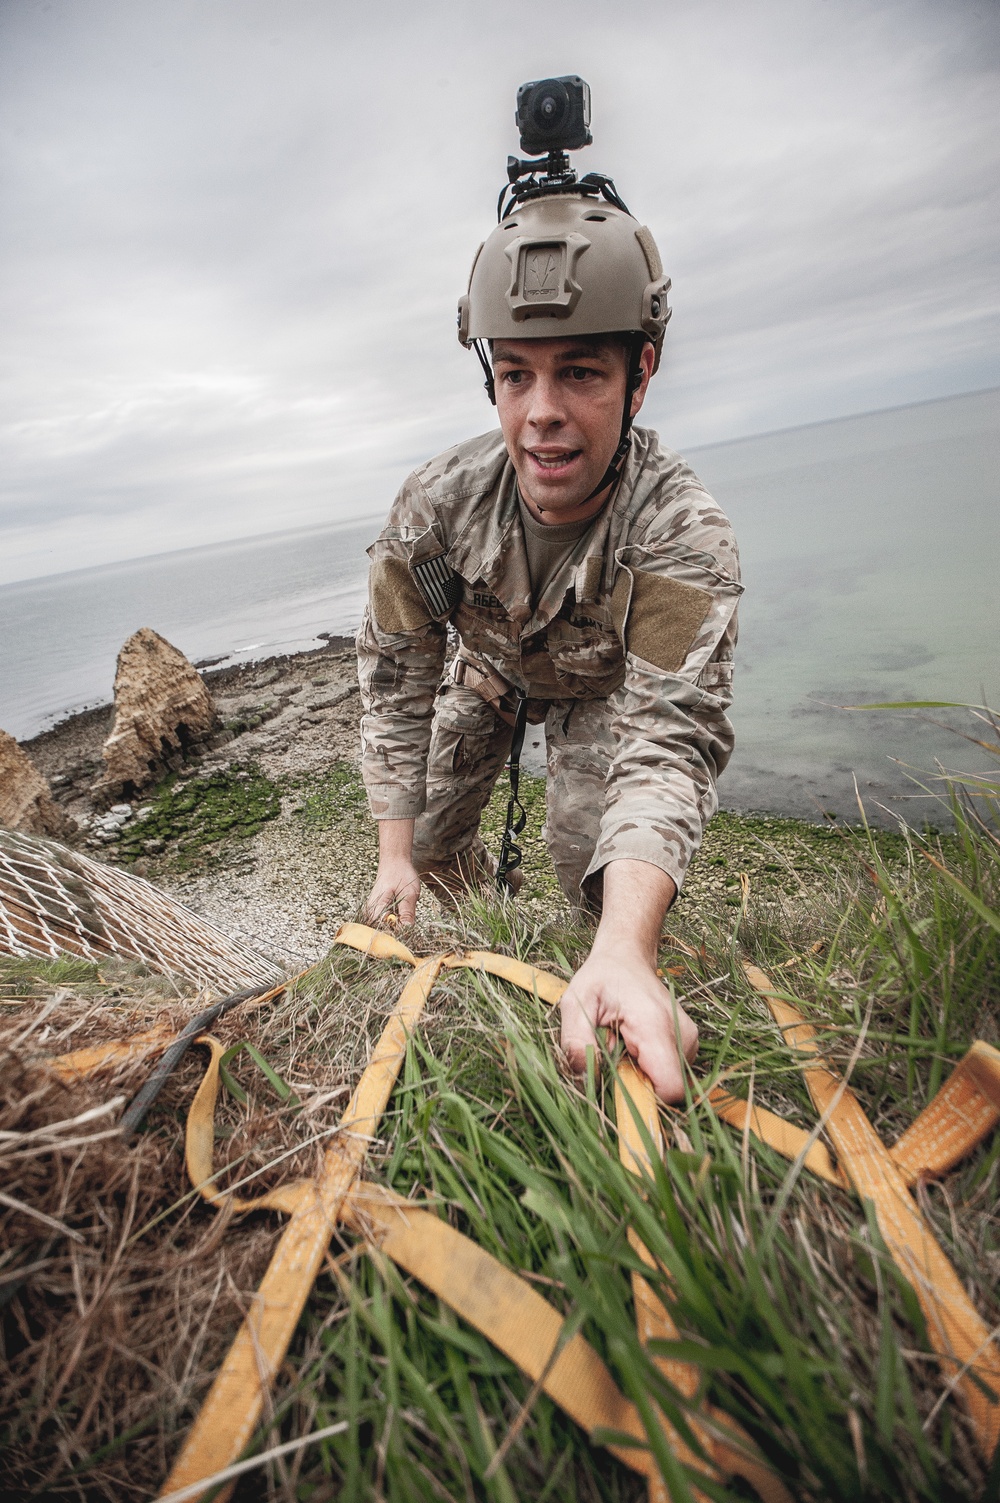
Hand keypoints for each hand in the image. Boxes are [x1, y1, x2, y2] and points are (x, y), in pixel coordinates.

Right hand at [364, 818, 419, 924]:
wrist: (394, 862)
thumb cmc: (402, 874)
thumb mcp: (409, 892)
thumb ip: (407, 911)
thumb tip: (408, 929)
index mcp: (377, 906)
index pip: (382, 930)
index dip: (395, 935)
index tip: (408, 933)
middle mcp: (371, 910)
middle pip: (382, 931)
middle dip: (396, 932)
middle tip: (408, 924)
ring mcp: (373, 911)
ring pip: (384, 927)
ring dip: (396, 927)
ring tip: (405, 917)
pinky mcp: (376, 911)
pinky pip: (385, 922)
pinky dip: (395, 922)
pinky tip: (401, 916)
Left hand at [560, 948, 697, 1103]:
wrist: (627, 958)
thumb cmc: (601, 979)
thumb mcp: (577, 1002)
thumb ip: (576, 1041)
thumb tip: (586, 1078)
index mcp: (655, 1026)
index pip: (671, 1089)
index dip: (643, 1099)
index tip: (617, 1083)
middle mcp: (682, 1035)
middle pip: (666, 1090)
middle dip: (635, 1084)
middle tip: (614, 1051)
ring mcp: (689, 1040)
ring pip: (667, 1083)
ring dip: (640, 1074)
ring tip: (622, 1043)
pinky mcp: (687, 1044)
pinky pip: (668, 1073)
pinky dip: (648, 1067)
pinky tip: (633, 1044)